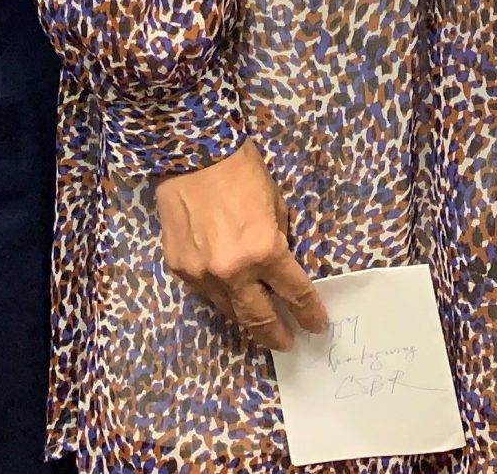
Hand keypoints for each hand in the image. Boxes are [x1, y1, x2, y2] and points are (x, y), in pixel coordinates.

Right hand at [152, 142, 327, 349]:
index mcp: (265, 251)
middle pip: (258, 317)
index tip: (317, 325)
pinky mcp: (179, 270)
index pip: (294, 293)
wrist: (191, 154)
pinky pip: (205, 292)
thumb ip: (277, 240)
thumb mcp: (275, 205)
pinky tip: (229, 294)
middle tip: (288, 343)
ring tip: (259, 326)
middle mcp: (233, 271)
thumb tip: (280, 266)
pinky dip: (220, 295)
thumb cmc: (241, 171)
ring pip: (228, 310)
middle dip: (276, 334)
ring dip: (246, 318)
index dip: (308, 312)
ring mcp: (202, 275)